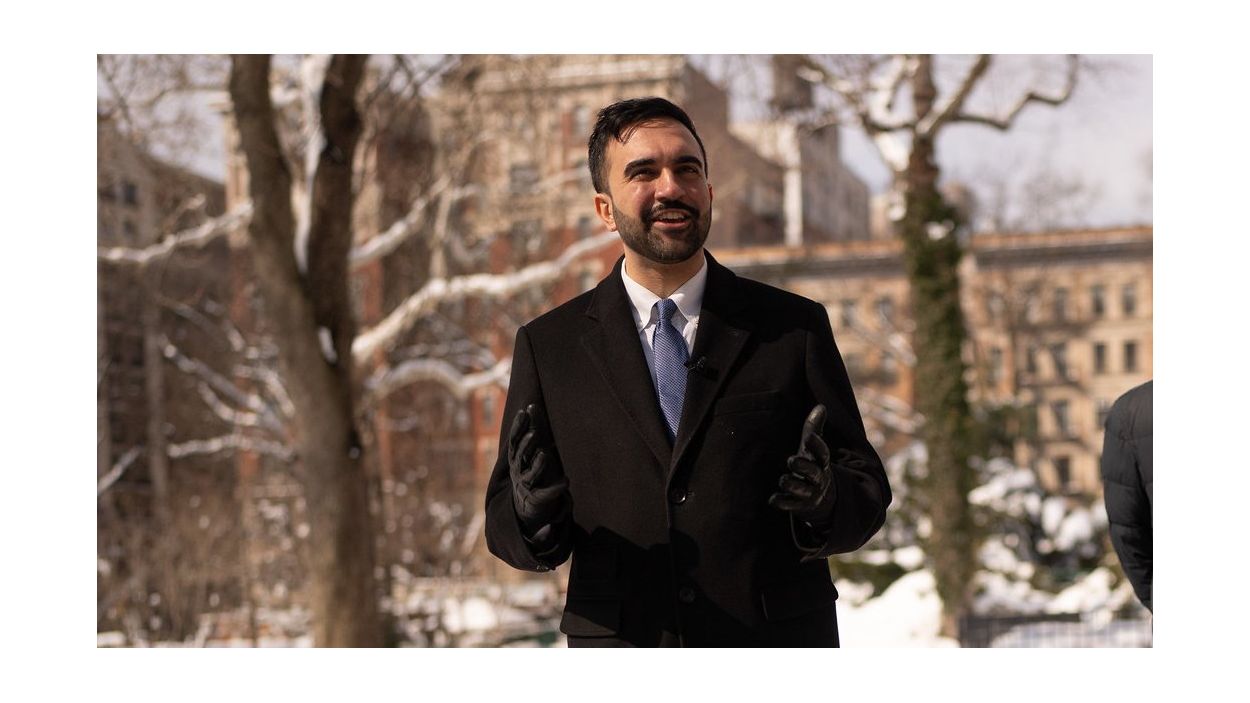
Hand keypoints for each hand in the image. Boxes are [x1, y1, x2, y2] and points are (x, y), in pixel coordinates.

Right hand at [508, 403, 568, 538]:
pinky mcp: (537, 499)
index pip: (515, 440)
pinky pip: (546, 494)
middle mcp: (519, 470)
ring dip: (537, 465)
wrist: (526, 505)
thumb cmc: (530, 470)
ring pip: (531, 474)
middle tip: (534, 434)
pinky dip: (556, 489)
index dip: (518, 427)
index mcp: (517, 457)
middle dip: (526, 445)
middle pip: (520, 456)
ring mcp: (527, 485)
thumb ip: (532, 429)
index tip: (523, 412)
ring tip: (545, 454)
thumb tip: (531, 405)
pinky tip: (566, 482)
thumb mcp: (530, 451)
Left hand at [768, 405, 835, 524]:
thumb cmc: (812, 467)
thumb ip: (814, 429)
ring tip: (783, 479)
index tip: (809, 437)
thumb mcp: (812, 450)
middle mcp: (818, 478)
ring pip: (802, 490)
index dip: (817, 445)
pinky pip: (791, 506)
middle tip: (791, 460)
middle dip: (804, 467)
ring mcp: (809, 494)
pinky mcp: (799, 506)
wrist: (822, 501)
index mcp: (821, 463)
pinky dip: (783, 503)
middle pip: (814, 473)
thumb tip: (821, 406)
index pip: (823, 453)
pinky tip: (772, 499)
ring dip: (792, 485)